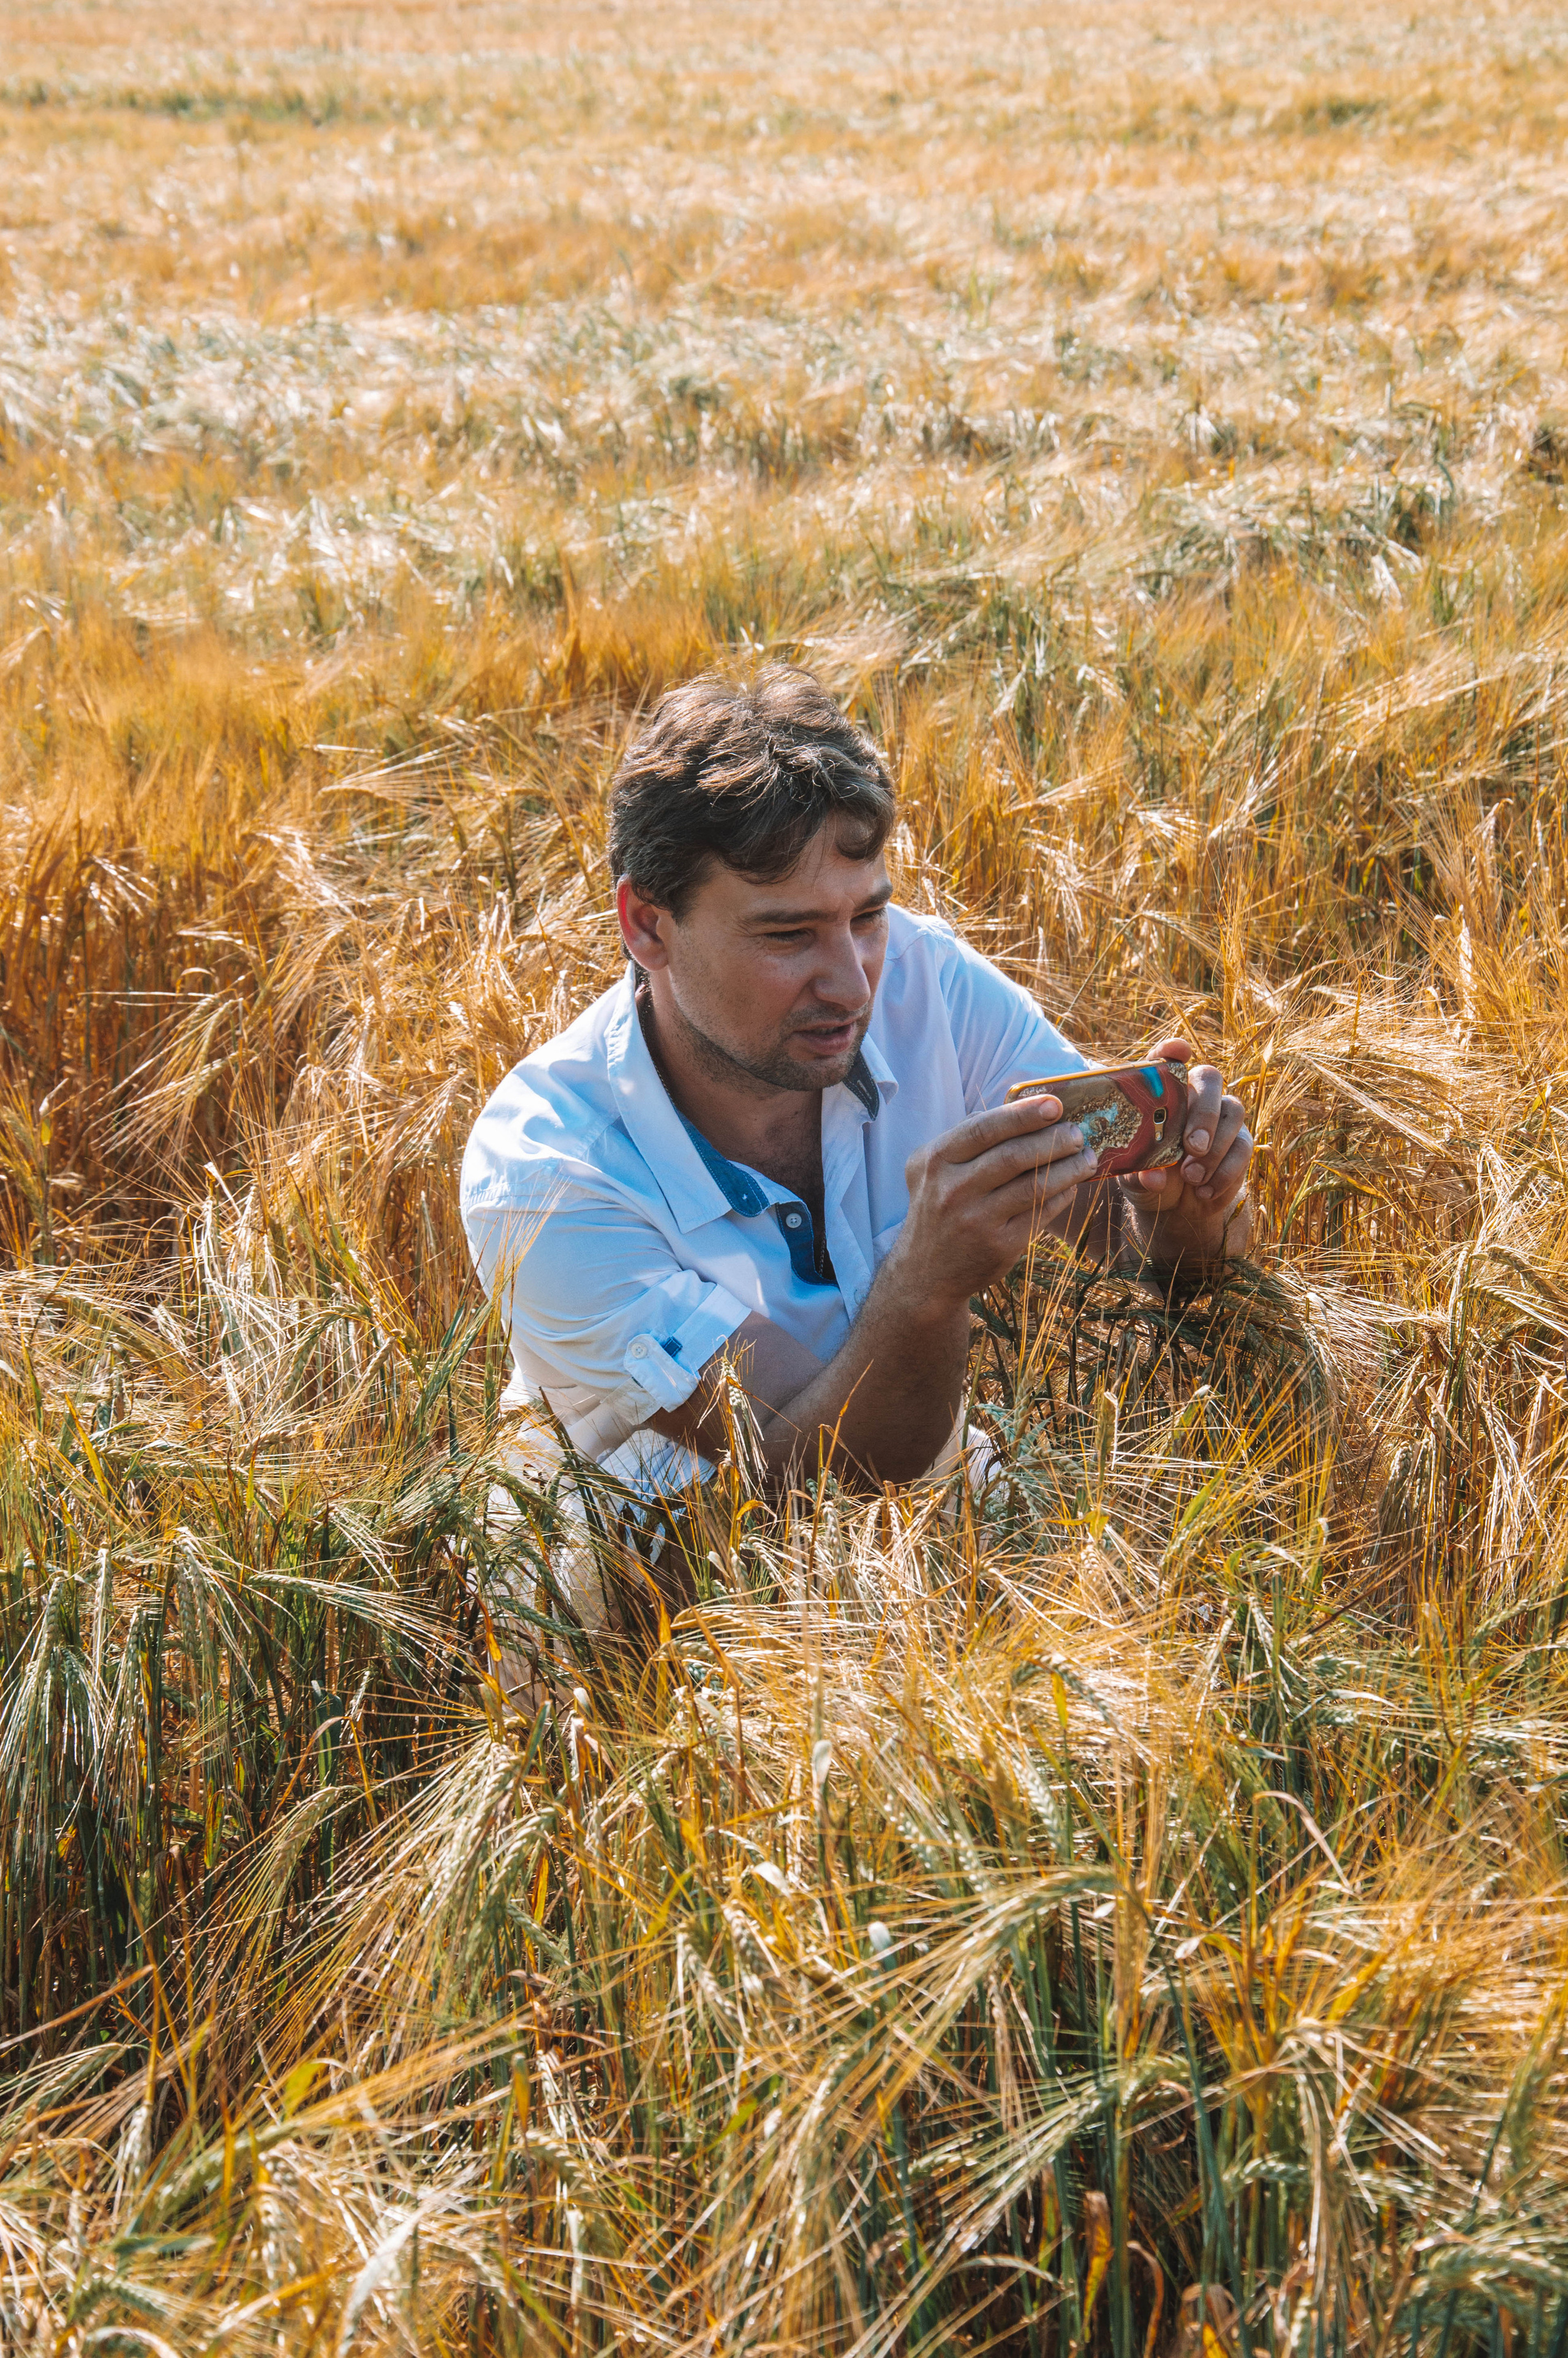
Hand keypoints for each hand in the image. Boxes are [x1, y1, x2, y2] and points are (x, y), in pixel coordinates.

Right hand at [892, 1093, 1099, 1307]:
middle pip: (1014, 1155)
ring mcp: (977, 1220)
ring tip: (1085, 1157)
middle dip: (1054, 1139)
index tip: (1054, 1104)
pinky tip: (1071, 1185)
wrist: (924, 1272)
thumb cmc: (936, 1208)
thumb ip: (965, 1137)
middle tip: (1076, 1132)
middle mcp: (954, 1190)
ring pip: (1034, 1185)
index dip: (1023, 1114)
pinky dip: (1062, 1195)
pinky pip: (1041, 1212)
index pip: (985, 1129)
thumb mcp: (930, 1167)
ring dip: (1068, 1168)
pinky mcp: (1000, 1245)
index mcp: (937, 1161)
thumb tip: (1017, 1108)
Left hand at [1122, 1036, 1252, 1258]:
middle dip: (1204, 1112)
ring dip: (1214, 1148)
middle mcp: (1194, 1096)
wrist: (1177, 1207)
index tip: (1178, 1051)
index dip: (1172, 1051)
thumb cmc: (1149, 1178)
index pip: (1167, 1060)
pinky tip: (1205, 1192)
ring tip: (1191, 1178)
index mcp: (1162, 1094)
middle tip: (1192, 1147)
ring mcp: (1221, 1116)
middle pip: (1210, 1078)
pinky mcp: (1240, 1141)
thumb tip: (1153, 1177)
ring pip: (1232, 1111)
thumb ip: (1140, 1174)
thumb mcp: (1135, 1178)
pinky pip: (1242, 1147)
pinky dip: (1224, 1173)